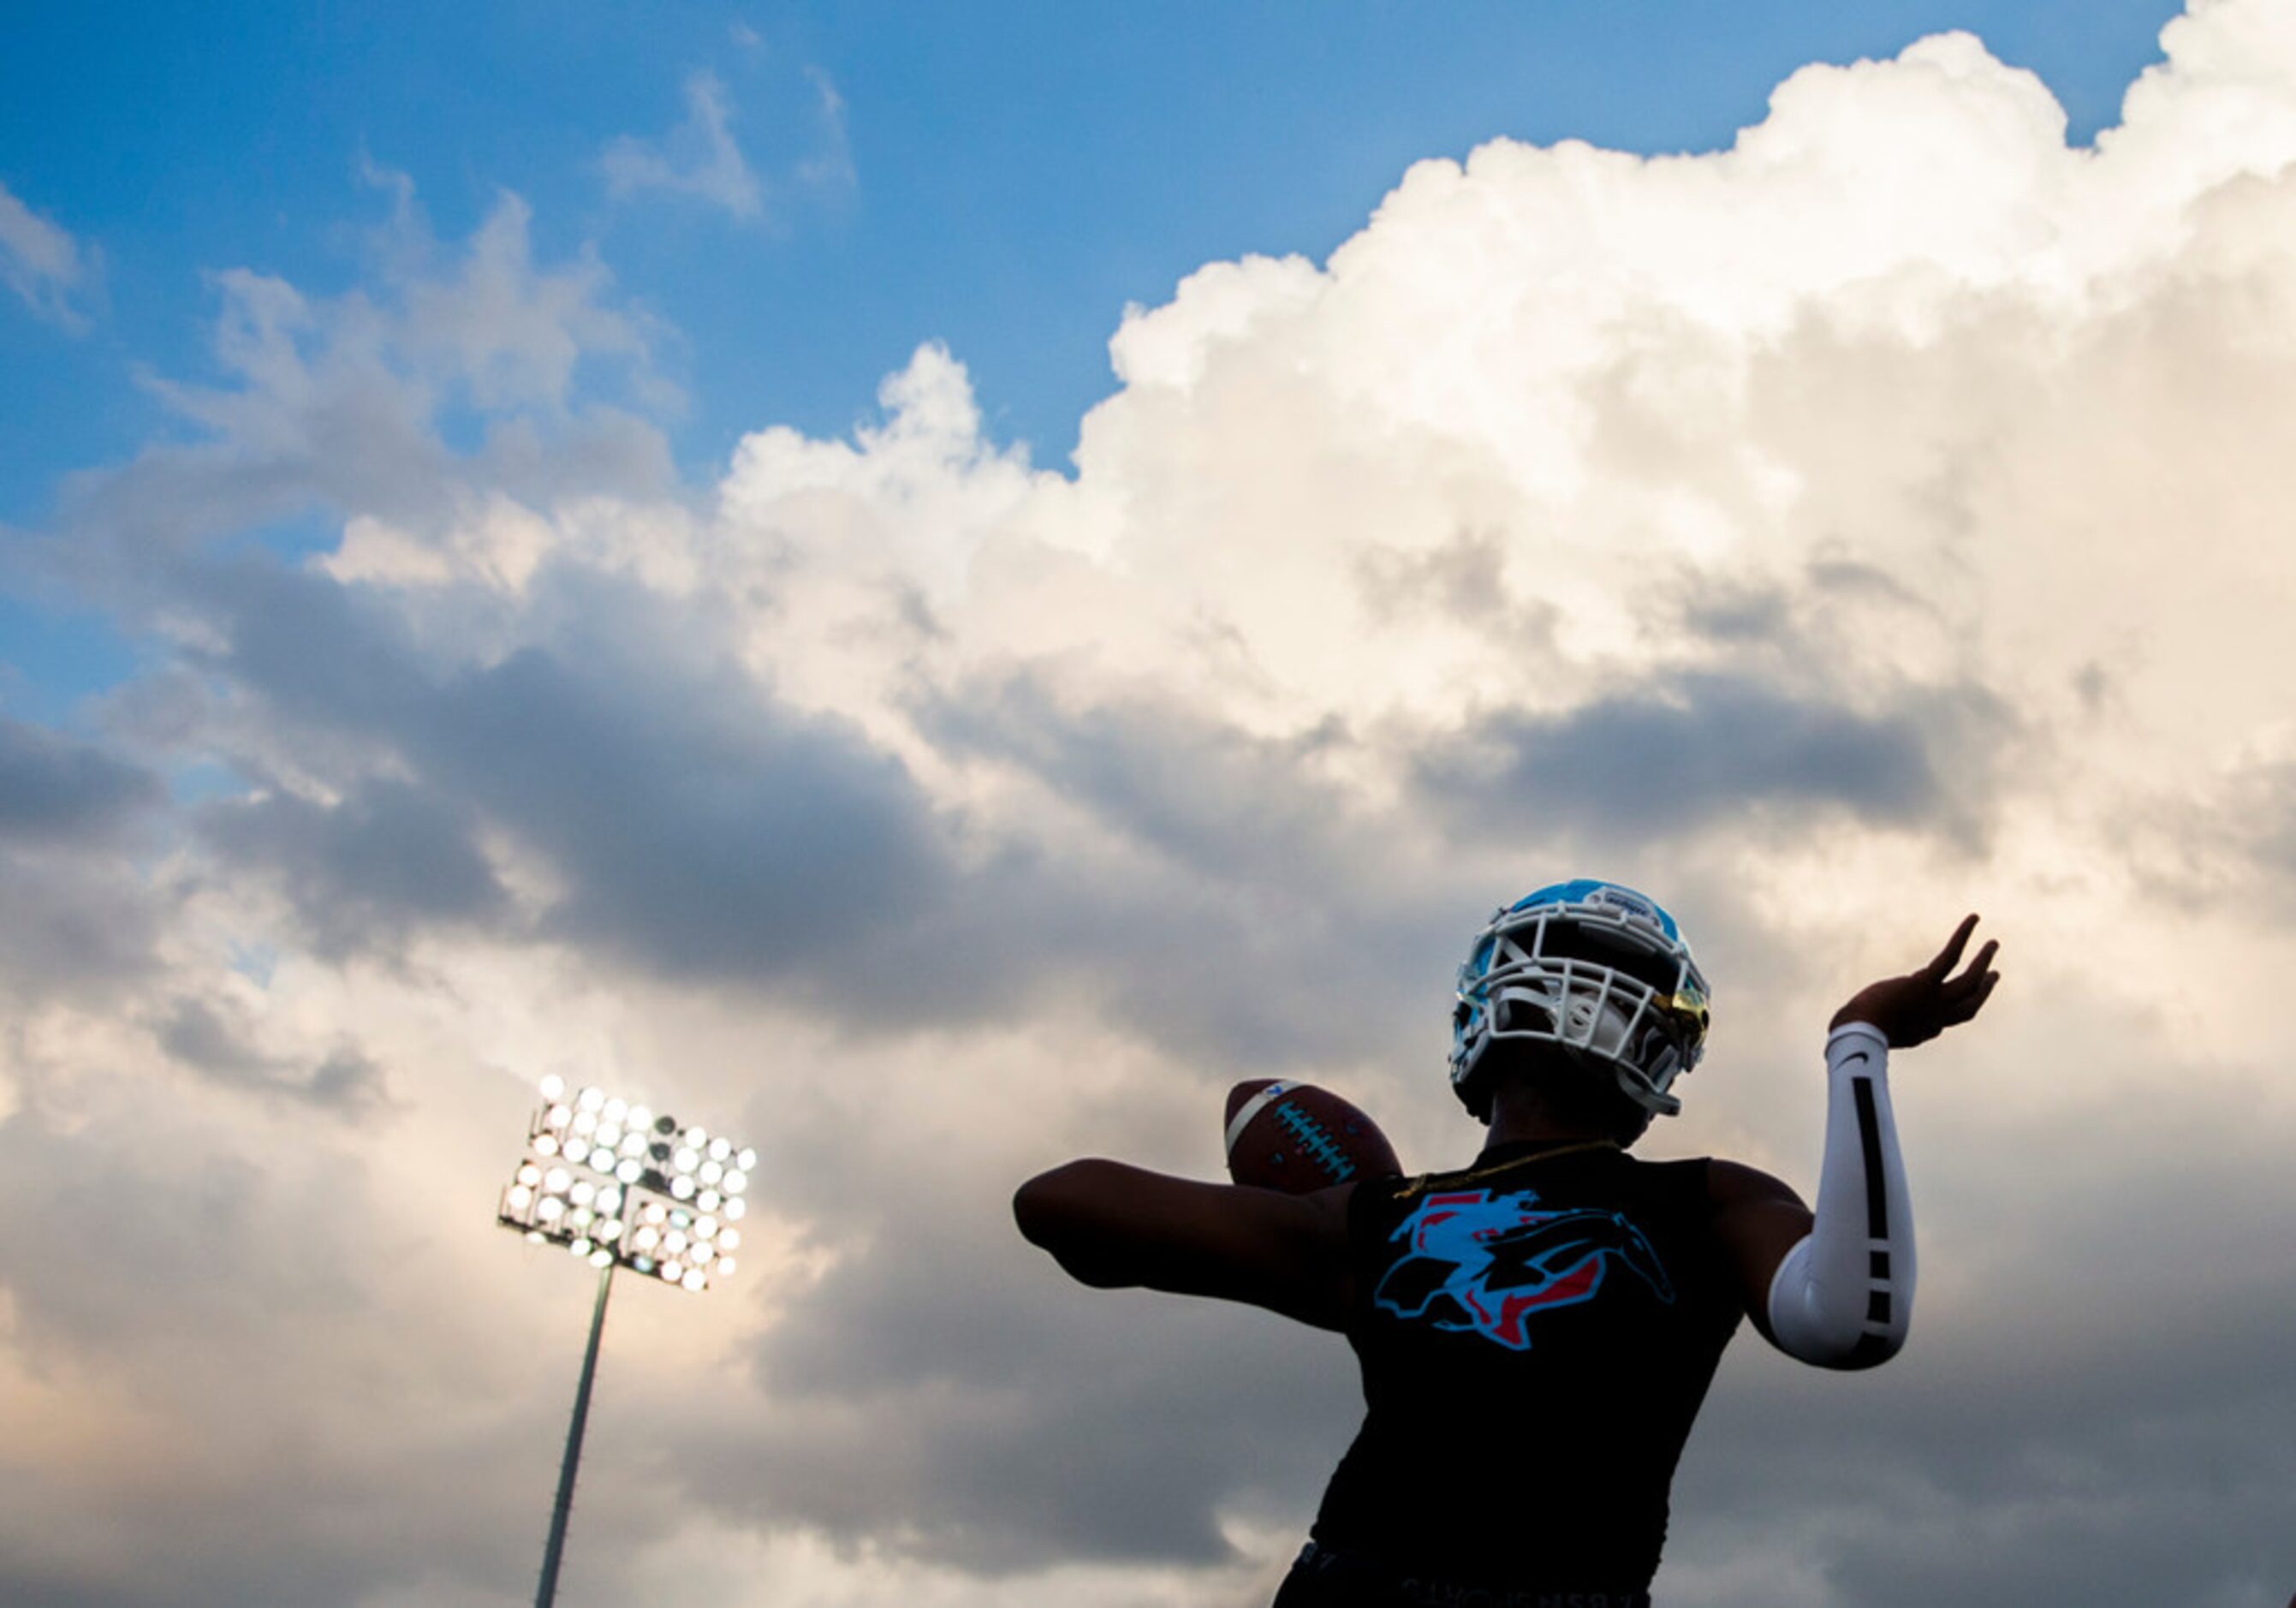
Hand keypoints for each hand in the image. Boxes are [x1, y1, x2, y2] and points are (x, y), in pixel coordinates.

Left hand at [1830, 914, 2000, 1049]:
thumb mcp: (1869, 1030)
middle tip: (1995, 974)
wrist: (1861, 1030)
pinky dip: (1963, 935)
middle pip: (1970, 1005)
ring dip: (1983, 960)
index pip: (1945, 1021)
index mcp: (1922, 1033)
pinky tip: (1973, 918)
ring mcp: (1934, 1001)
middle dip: (1984, 990)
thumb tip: (1866, 1016)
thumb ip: (1876, 1022)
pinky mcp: (1926, 982)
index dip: (1948, 1011)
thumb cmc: (1856, 1030)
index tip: (1948, 1001)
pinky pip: (1951, 956)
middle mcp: (1936, 1019)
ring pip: (1969, 980)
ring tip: (1994, 943)